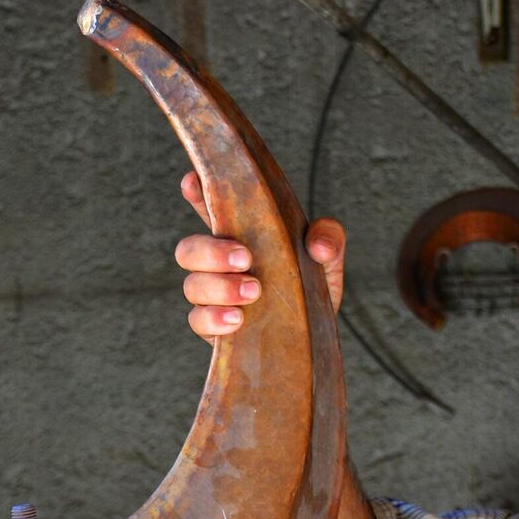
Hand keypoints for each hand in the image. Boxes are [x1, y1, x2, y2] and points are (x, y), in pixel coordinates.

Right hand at [175, 170, 346, 340]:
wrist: (312, 336)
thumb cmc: (309, 290)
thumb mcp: (327, 260)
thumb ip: (329, 238)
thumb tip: (319, 245)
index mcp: (240, 237)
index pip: (209, 208)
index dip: (195, 193)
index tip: (193, 182)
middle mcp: (218, 265)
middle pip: (188, 250)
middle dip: (212, 251)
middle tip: (246, 259)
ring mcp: (213, 297)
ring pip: (192, 286)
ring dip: (219, 287)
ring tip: (253, 292)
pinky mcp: (214, 327)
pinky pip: (198, 321)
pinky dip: (214, 318)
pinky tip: (237, 319)